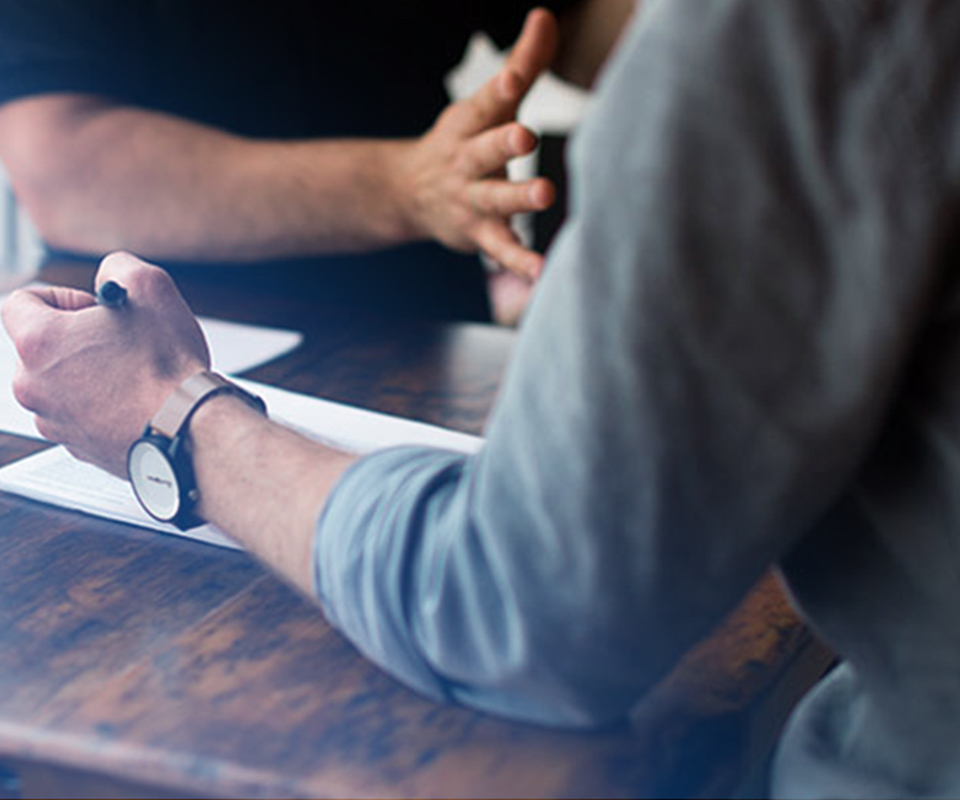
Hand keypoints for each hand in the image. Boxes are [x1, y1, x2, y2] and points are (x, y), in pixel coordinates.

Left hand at [1, 252, 209, 475]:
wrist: (188, 428)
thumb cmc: (168, 367)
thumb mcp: (150, 287)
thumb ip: (117, 267)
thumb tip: (111, 275)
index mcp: (39, 342)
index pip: (20, 302)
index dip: (61, 297)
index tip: (91, 308)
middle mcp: (33, 385)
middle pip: (42, 347)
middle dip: (79, 339)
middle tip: (121, 341)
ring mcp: (53, 420)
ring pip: (62, 383)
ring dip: (91, 373)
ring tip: (134, 373)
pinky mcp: (77, 446)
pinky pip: (81, 414)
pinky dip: (103, 405)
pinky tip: (137, 399)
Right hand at [398, 8, 559, 279]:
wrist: (410, 194)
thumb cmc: (466, 142)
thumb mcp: (490, 103)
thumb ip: (524, 62)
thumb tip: (545, 14)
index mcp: (470, 125)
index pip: (485, 102)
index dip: (500, 86)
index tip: (515, 75)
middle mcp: (467, 162)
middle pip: (485, 150)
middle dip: (502, 142)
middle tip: (524, 134)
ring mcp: (470, 200)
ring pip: (493, 199)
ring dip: (516, 197)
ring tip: (543, 194)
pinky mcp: (479, 235)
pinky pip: (500, 250)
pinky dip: (518, 262)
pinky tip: (542, 271)